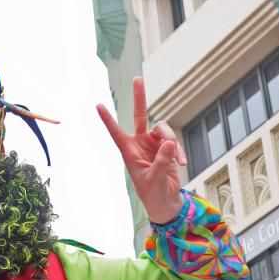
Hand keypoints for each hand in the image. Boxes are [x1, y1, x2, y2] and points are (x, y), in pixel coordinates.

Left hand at [96, 77, 186, 223]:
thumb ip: (162, 160)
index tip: (97, 105)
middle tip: (137, 78)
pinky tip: (181, 164)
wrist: (165, 201)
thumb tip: (169, 142)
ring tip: (177, 161)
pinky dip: (178, 151)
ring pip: (163, 129)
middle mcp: (139, 144)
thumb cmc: (152, 193)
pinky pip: (173, 140)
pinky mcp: (167, 146)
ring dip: (172, 141)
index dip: (107, 119)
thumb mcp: (154, 179)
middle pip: (139, 115)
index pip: (115, 132)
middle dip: (139, 97)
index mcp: (128, 152)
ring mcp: (154, 143)